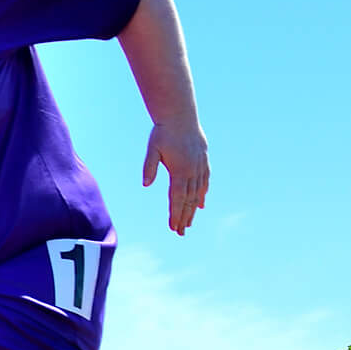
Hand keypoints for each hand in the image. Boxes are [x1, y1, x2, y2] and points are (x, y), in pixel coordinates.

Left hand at [141, 117, 208, 234]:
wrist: (181, 116)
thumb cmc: (163, 133)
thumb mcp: (152, 149)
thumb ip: (149, 167)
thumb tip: (146, 184)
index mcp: (179, 170)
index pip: (177, 198)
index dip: (175, 214)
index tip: (173, 227)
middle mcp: (192, 171)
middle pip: (188, 200)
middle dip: (184, 217)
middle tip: (180, 233)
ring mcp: (199, 166)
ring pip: (197, 193)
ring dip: (193, 210)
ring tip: (188, 223)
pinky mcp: (203, 161)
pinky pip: (204, 182)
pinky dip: (202, 194)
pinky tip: (201, 205)